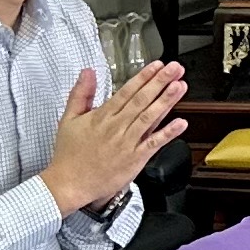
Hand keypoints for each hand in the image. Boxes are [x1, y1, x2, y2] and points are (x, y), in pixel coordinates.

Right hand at [45, 60, 187, 215]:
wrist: (69, 184)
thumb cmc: (69, 155)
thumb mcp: (68, 119)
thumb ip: (80, 94)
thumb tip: (87, 72)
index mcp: (102, 116)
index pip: (127, 91)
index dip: (144, 77)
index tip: (157, 65)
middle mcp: (116, 127)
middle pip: (142, 100)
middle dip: (160, 82)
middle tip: (175, 68)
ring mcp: (127, 143)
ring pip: (149, 118)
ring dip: (166, 101)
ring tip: (180, 86)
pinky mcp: (134, 160)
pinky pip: (153, 144)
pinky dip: (168, 134)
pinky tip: (181, 123)